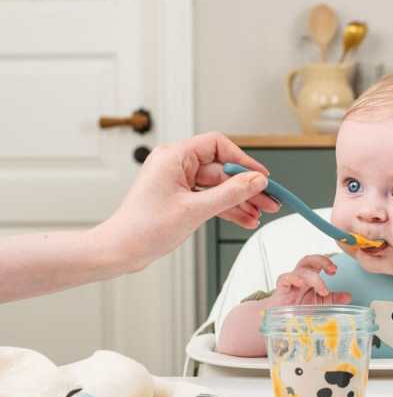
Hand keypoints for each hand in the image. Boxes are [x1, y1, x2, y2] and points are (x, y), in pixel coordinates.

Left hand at [103, 132, 280, 270]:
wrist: (120, 251)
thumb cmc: (143, 228)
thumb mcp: (195, 209)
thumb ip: (230, 193)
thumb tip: (256, 181)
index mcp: (174, 156)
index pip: (218, 146)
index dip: (243, 160)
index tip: (261, 175)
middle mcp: (176, 165)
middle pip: (222, 170)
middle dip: (247, 187)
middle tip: (269, 199)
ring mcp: (179, 183)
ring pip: (219, 187)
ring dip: (240, 201)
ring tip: (260, 213)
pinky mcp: (180, 199)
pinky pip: (211, 199)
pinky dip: (227, 209)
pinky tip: (245, 219)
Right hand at [269, 255, 351, 306]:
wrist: (279, 321)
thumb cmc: (298, 308)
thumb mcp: (318, 303)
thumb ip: (333, 299)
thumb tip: (348, 297)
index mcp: (308, 277)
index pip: (317, 262)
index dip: (326, 262)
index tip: (335, 270)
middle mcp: (299, 276)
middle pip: (308, 260)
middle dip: (321, 261)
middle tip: (332, 270)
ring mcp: (289, 283)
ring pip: (300, 270)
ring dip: (313, 277)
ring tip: (323, 291)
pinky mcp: (280, 290)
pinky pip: (284, 278)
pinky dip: (293, 278)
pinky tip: (300, 283)